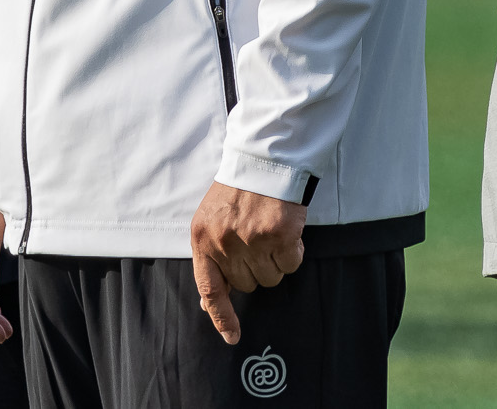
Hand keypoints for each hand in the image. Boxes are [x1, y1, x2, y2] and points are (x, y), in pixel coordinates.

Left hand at [189, 182, 304, 344]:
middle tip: (257, 241)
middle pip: (247, 285)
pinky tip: (287, 230)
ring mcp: (252, 240)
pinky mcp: (279, 235)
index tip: (232, 337)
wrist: (264, 159)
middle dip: (255, 269)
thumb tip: (207, 304)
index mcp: (203, 239)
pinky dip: (294, 252)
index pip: (210, 289)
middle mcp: (225, 242)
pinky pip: (291, 263)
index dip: (222, 317)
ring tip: (271, 232)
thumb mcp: (211, 220)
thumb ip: (211, 260)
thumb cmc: (239, 190)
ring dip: (275, 261)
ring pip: (271, 278)